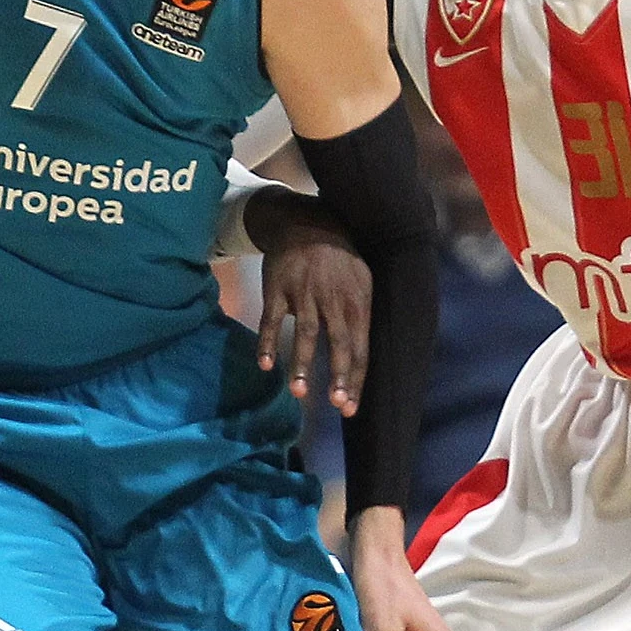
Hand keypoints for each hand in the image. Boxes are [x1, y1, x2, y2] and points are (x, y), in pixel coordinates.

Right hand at [249, 194, 370, 413]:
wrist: (304, 222)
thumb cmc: (338, 259)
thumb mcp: (362, 279)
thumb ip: (362, 317)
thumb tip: (364, 359)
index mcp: (358, 300)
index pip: (361, 347)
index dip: (356, 378)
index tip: (349, 408)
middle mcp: (333, 298)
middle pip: (340, 342)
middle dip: (340, 376)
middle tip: (337, 405)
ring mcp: (304, 293)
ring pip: (306, 334)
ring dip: (302, 365)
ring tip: (300, 393)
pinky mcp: (278, 288)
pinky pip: (272, 321)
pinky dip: (268, 343)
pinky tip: (266, 365)